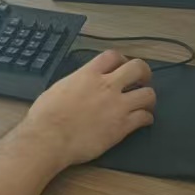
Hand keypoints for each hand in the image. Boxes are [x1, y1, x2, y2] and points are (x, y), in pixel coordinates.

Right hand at [19, 51, 154, 168]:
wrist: (49, 138)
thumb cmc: (46, 116)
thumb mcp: (59, 87)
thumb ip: (76, 82)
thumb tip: (80, 84)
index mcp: (88, 74)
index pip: (113, 56)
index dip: (122, 60)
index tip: (122, 67)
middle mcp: (107, 86)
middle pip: (138, 68)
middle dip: (144, 73)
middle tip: (142, 81)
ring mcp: (117, 106)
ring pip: (148, 94)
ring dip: (148, 98)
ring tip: (144, 104)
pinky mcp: (122, 126)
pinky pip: (145, 117)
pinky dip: (147, 118)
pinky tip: (143, 121)